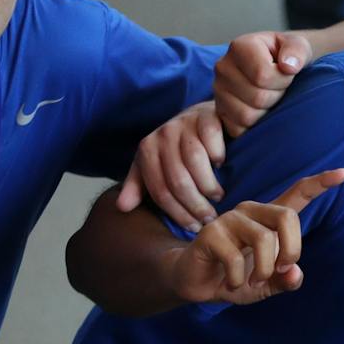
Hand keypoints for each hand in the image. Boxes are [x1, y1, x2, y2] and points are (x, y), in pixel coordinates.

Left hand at [117, 102, 226, 232]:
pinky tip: (221, 165)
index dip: (178, 214)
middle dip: (196, 206)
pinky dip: (217, 155)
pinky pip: (211, 140)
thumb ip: (139, 187)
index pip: (160, 191)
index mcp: (147, 150)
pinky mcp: (205, 116)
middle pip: (178, 180)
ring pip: (195, 162)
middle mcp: (162, 135)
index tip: (195, 228)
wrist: (197, 117)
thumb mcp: (154, 166)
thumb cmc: (177, 149)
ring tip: (217, 196)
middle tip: (210, 218)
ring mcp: (184, 124)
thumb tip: (122, 208)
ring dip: (209, 185)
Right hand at [172, 167, 343, 305]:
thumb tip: (294, 273)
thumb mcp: (268, 283)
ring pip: (264, 239)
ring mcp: (230, 219)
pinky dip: (238, 279)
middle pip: (287, 216)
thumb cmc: (236, 277)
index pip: (298, 194)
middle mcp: (252, 212)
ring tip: (252, 281)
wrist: (198, 284)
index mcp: (270, 220)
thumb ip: (286, 280)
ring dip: (263, 271)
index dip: (321, 183)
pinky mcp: (211, 232)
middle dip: (292, 250)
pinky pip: (236, 257)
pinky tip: (231, 282)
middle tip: (281, 270)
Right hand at [215, 29, 312, 137]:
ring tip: (270, 97)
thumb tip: (289, 66)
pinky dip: (253, 127)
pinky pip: (237, 129)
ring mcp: (218, 91)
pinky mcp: (219, 111)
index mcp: (240, 47)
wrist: (277, 68)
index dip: (282, 80)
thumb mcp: (299, 46)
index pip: (262, 75)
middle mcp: (223, 67)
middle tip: (279, 88)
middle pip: (257, 98)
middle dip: (277, 96)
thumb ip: (297, 50)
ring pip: (247, 116)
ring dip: (266, 112)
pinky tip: (261, 110)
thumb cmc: (288, 57)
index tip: (286, 73)